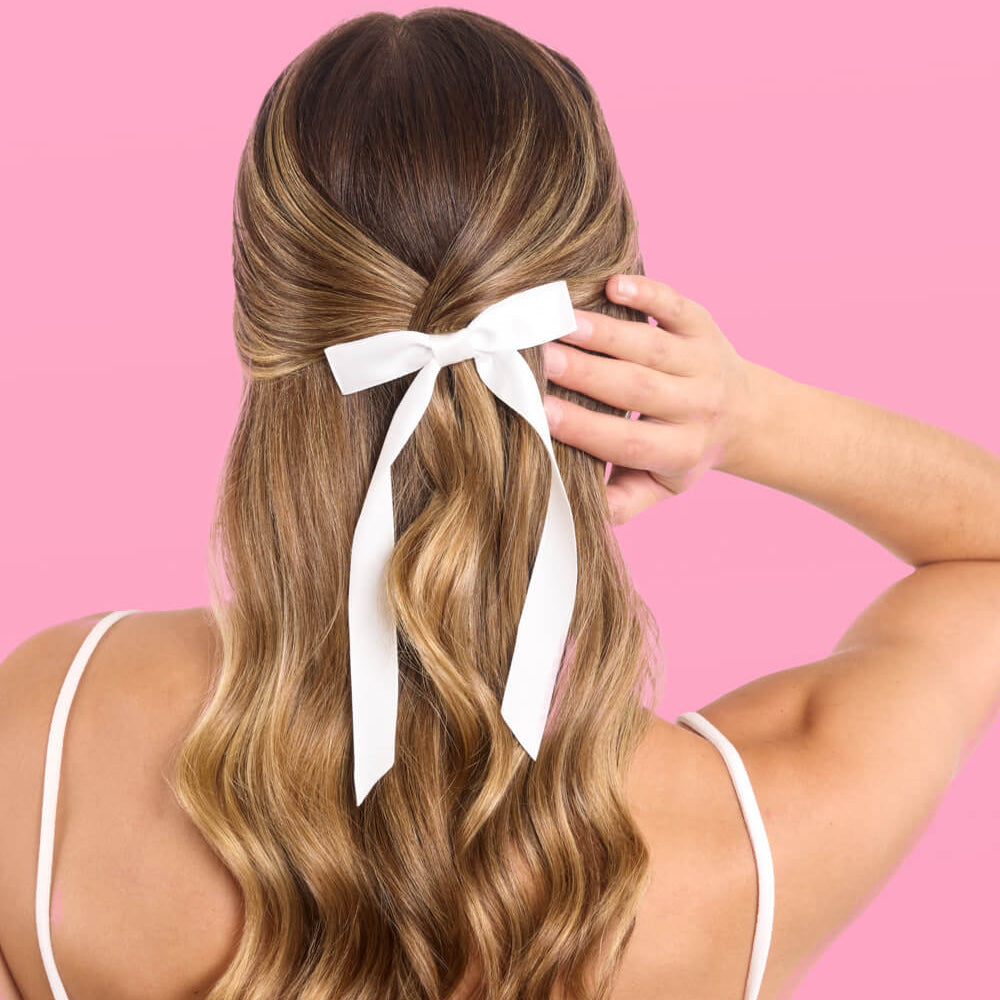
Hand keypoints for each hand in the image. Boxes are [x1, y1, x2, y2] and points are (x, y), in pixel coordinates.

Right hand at [542, 274, 750, 524]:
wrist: (747, 415)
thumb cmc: (684, 451)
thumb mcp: (660, 486)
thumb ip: (622, 501)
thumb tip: (579, 513)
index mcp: (679, 449)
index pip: (627, 441)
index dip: (585, 428)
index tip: (543, 413)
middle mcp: (696, 406)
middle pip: (636, 388)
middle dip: (586, 373)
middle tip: (541, 358)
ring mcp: (701, 362)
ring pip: (650, 346)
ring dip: (605, 332)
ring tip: (562, 321)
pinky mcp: (702, 325)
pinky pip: (675, 307)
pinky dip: (647, 293)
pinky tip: (614, 284)